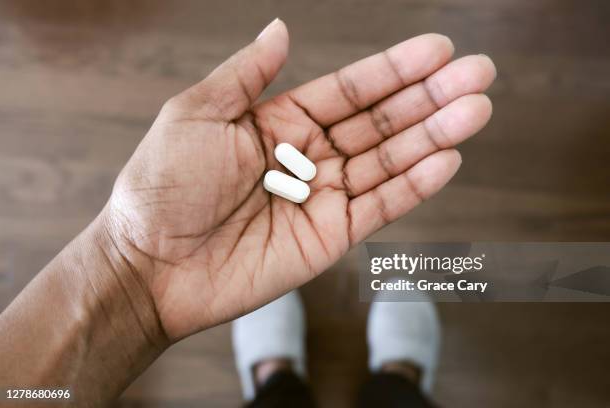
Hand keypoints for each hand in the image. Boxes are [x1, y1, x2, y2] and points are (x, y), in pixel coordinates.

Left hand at [106, 19, 495, 339]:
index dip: (394, 70)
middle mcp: (308, 156)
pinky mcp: (329, 237)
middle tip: (479, 73)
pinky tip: (447, 159)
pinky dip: (414, 185)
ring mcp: (323, 197)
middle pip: (380, 122)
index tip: (438, 50)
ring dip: (433, 136)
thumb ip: (247, 75)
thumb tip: (280, 28)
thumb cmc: (161, 186)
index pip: (350, 90)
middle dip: (430, 98)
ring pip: (388, 160)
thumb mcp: (196, 114)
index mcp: (279, 121)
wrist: (150, 264)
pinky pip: (379, 206)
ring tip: (476, 109)